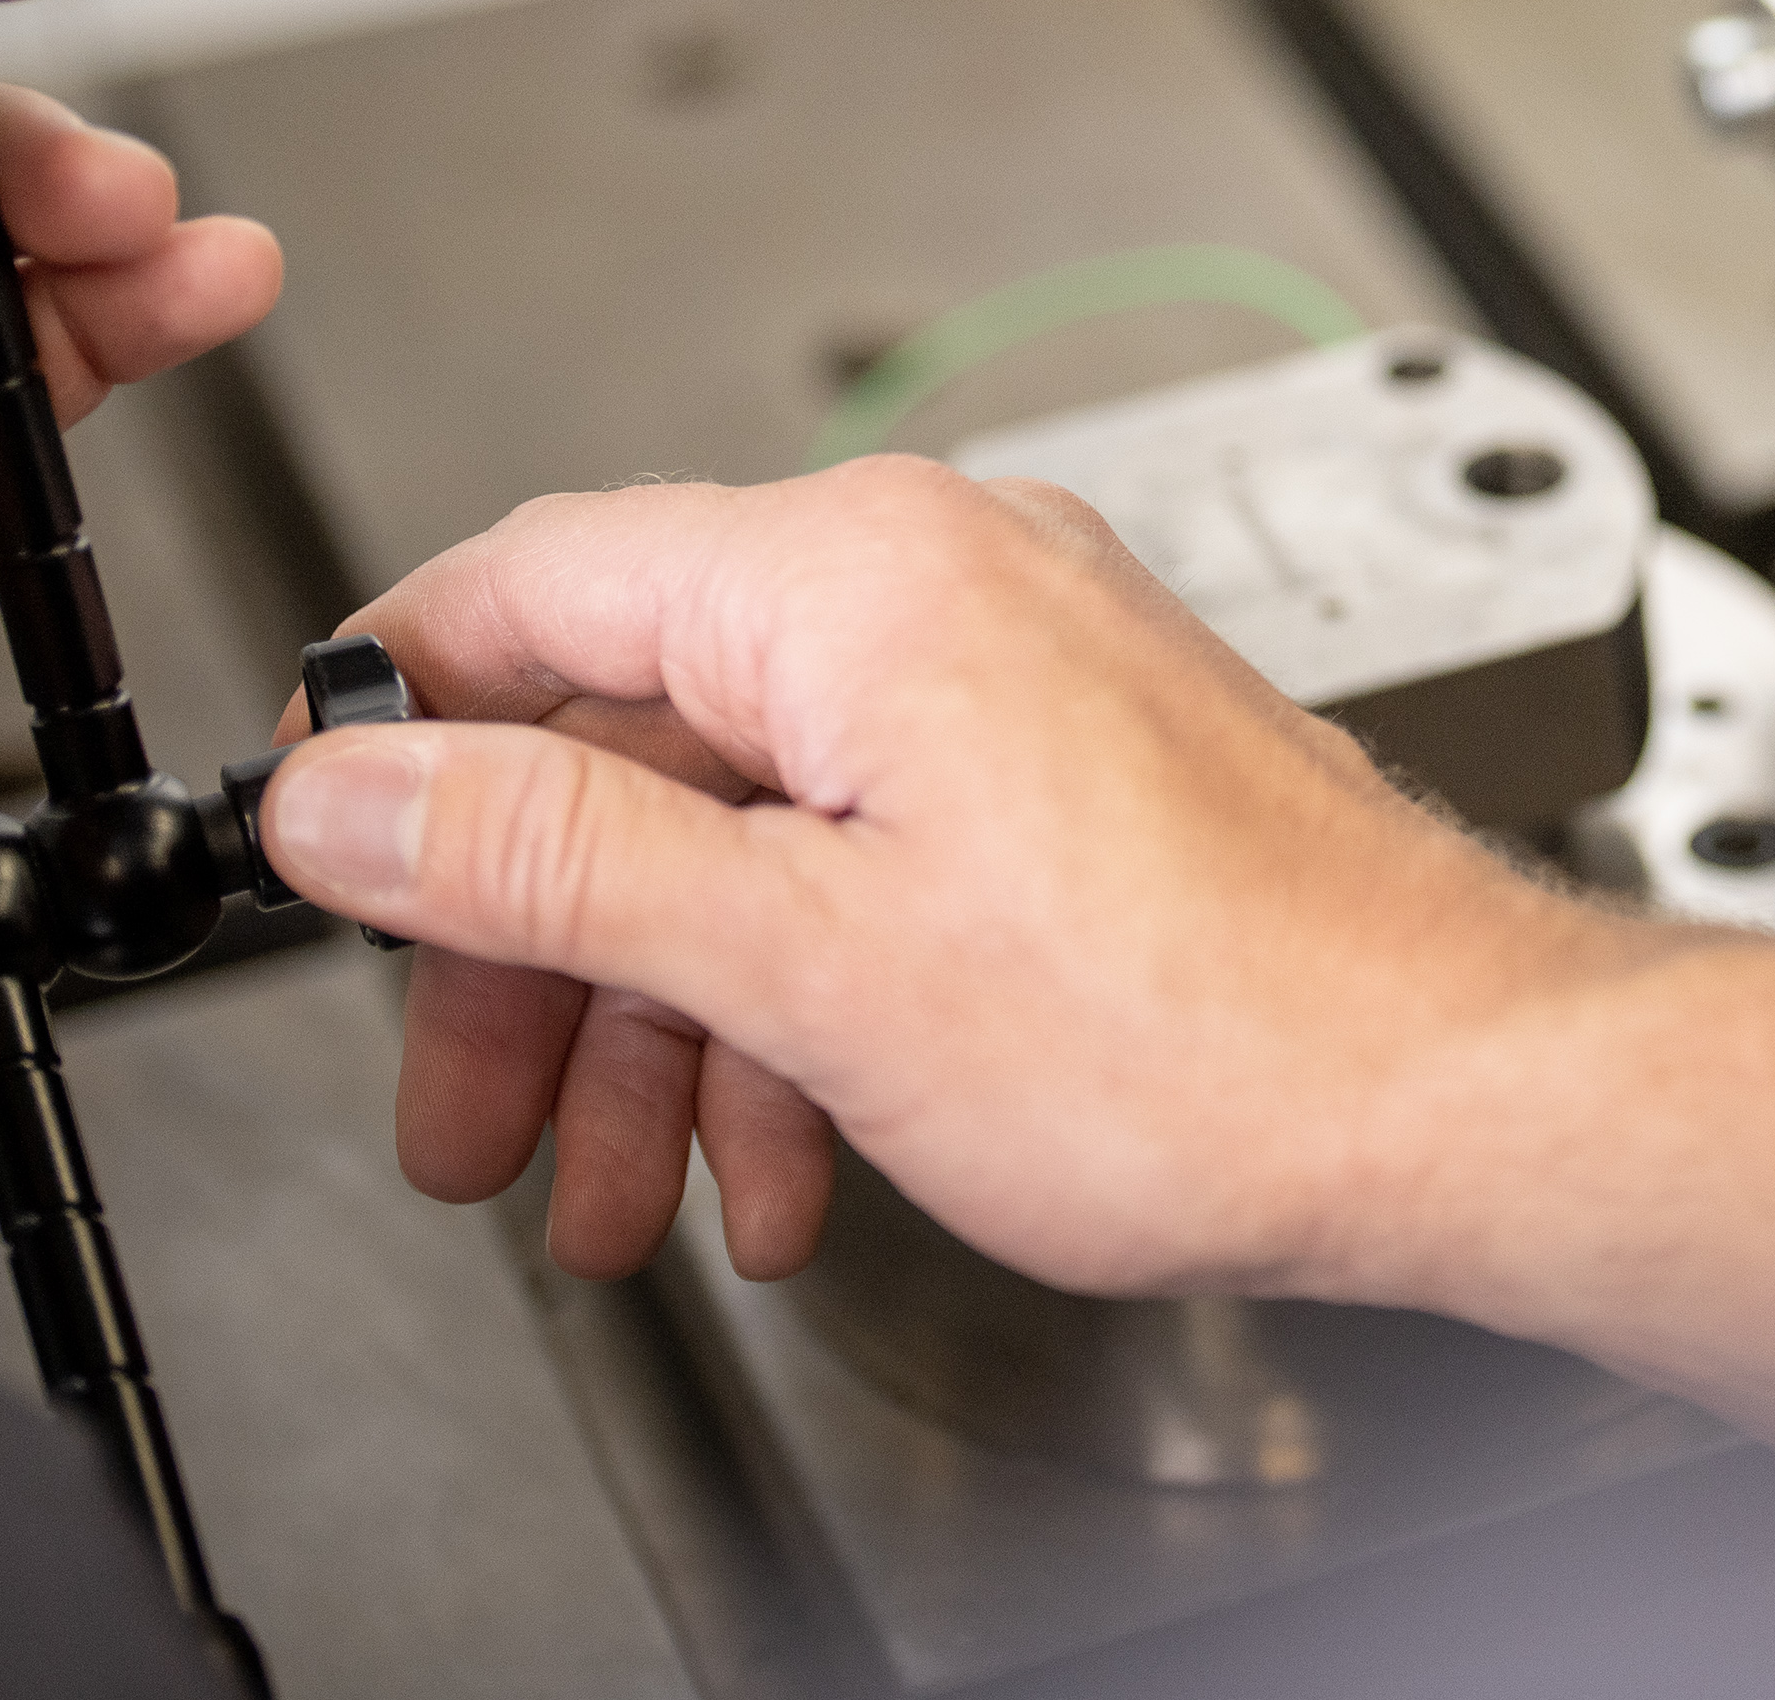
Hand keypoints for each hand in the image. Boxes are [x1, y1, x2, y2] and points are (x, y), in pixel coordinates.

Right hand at [255, 466, 1774, 1437]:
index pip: (533, 584)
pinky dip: (801, 1008)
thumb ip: (553, 861)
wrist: (1455, 1100)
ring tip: (621, 1199)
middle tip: (470, 1119)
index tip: (319, 847)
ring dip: (666, 1024)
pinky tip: (783, 1168)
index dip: (398, 722)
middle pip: (634, 736)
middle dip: (536, 956)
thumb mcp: (804, 963)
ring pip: (751, 827)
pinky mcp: (1077, 766)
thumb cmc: (1207, 1035)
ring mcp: (1020, 668)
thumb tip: (357, 786)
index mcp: (859, 575)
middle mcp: (942, 579)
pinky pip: (872, 859)